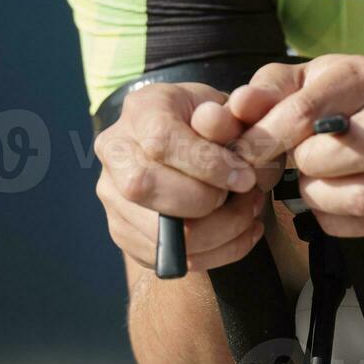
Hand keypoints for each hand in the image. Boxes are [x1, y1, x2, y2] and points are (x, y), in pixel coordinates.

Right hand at [94, 83, 267, 271]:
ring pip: (156, 230)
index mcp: (141, 110)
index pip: (161, 141)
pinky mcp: (124, 231)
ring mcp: (113, 196)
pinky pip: (167, 258)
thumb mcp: (230, 105)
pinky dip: (216, 252)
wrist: (191, 135)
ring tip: (250, 212)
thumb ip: (232, 116)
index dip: (207, 164)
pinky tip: (242, 232)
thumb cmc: (214, 119)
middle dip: (206, 200)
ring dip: (218, 231)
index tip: (245, 177)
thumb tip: (219, 126)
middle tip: (248, 195)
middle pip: (144, 187)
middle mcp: (115, 152)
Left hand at [228, 56, 363, 245]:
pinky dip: (339, 220)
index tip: (243, 157)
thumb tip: (239, 106)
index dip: (265, 140)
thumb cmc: (334, 107)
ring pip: (363, 196)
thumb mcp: (298, 89)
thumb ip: (265, 95)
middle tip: (300, 164)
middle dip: (310, 168)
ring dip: (323, 198)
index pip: (307, 111)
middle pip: (352, 153)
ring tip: (316, 183)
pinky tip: (335, 201)